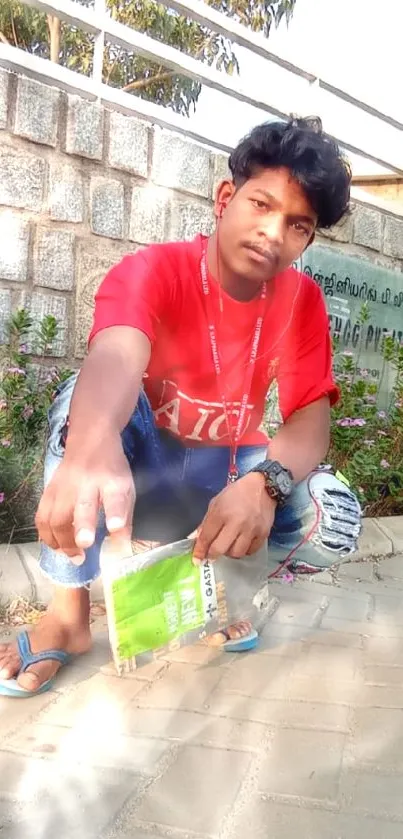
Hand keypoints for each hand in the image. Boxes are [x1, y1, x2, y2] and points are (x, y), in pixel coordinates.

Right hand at [35, 434, 134, 563]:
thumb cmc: (112, 469)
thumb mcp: (127, 488)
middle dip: (81, 529)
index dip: (116, 513)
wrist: (90, 440)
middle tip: (84, 548)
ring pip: (56, 515)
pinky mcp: (49, 489)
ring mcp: (65, 485)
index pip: (115, 498)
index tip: (116, 527)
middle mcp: (88, 481)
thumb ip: (125, 519)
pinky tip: (55, 546)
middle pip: (82, 507)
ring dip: (62, 540)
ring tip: (73, 556)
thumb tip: (121, 550)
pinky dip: (46, 534)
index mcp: (112, 480)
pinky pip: (42, 515)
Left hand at [193, 472, 275, 561]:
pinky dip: (244, 550)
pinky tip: (241, 543)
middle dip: (213, 555)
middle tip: (211, 555)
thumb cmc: (236, 493)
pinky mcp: (263, 534)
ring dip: (229, 553)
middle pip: (220, 549)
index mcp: (221, 513)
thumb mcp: (216, 503)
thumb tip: (195, 539)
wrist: (262, 487)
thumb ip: (206, 522)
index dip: (199, 550)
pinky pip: (251, 551)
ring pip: (236, 553)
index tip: (197, 559)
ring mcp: (251, 530)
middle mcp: (236, 523)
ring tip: (228, 546)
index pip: (207, 537)